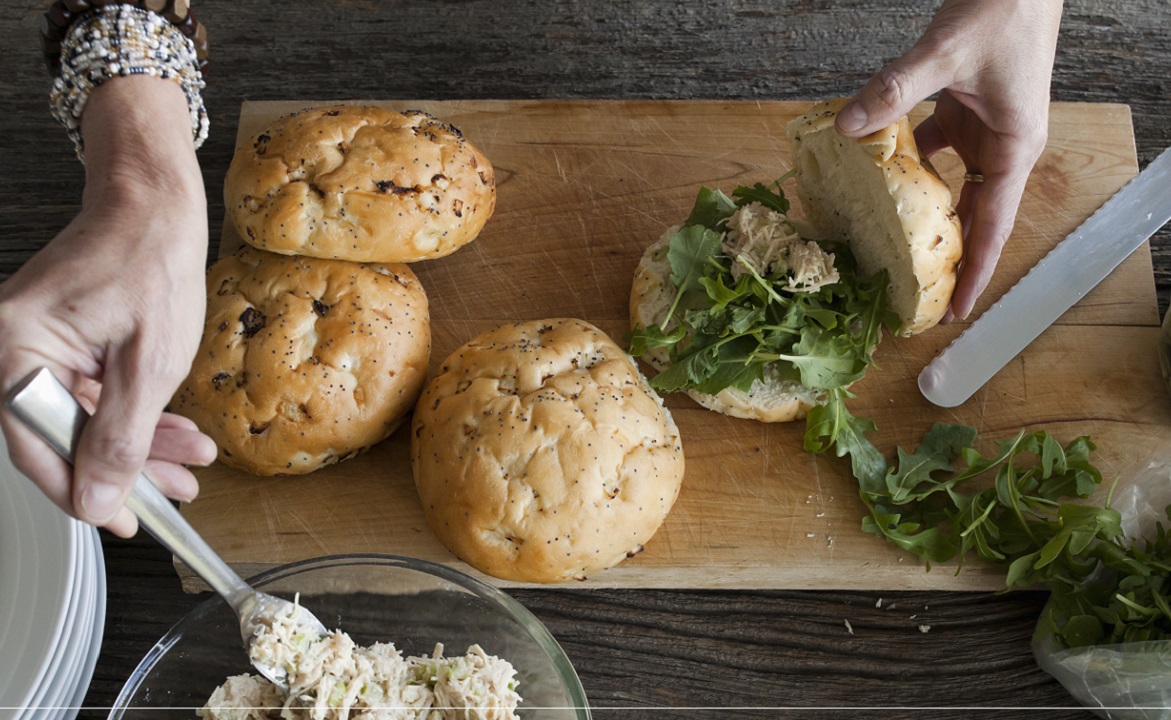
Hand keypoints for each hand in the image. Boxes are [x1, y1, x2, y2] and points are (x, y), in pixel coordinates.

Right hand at [0, 75, 216, 536]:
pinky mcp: (59, 343)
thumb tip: (97, 501)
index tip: (125, 522)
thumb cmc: (151, 263)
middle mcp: (11, 350)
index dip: (84, 491)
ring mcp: (34, 347)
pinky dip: (135, 414)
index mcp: (15, 350)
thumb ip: (122, 436)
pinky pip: (92, 395)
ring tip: (192, 461)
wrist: (155, 203)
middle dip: (128, 467)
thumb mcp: (150, 363)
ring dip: (141, 443)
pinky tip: (177, 434)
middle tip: (176, 492)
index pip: (39, 446)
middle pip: (64, 436)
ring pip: (85, 420)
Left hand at [835, 0, 1063, 320]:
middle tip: (916, 294)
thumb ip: (895, 90)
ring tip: (892, 248)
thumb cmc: (1004, 12)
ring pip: (951, 186)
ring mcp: (983, 130)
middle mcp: (1004, 146)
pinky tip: (872, 175)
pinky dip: (905, 165)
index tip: (956, 310)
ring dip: (923, 213)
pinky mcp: (961, 112)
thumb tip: (847, 126)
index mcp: (1016, 147)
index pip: (993, 224)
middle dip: (947, 256)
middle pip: (974, 216)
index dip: (975, 271)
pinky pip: (932, 151)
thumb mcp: (943, 55)